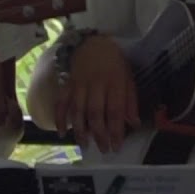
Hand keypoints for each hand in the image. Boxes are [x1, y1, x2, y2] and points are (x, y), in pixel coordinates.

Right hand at [55, 35, 138, 153]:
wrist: (92, 43)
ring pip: (78, 110)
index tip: (117, 146)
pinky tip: (61, 133)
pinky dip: (59, 118)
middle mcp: (96, 85)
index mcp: (115, 83)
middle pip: (96, 113)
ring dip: (80, 130)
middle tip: (103, 150)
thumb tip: (134, 124)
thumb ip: (130, 101)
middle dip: (99, 134)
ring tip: (84, 145)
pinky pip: (61, 103)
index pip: (116, 110)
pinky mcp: (67, 85)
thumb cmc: (115, 63)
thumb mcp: (128, 78)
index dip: (116, 130)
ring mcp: (79, 85)